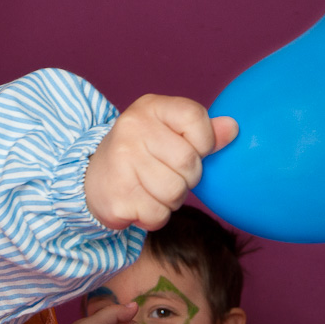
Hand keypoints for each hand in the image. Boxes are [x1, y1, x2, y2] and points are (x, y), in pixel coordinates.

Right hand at [85, 94, 237, 229]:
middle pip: (188, 162)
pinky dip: (156, 216)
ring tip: (154, 188)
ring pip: (175, 193)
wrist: (92, 177)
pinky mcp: (117, 196)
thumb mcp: (169, 131)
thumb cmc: (141, 152)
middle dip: (188, 177)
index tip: (192, 148)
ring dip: (172, 199)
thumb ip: (203, 131)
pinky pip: (159, 215)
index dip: (204, 141)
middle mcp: (132, 129)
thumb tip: (233, 129)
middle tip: (169, 174)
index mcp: (150, 107)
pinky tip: (141, 202)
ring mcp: (122, 163)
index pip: (195, 118)